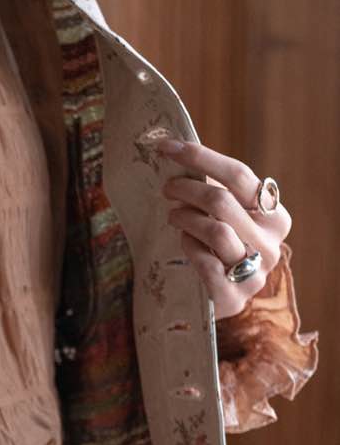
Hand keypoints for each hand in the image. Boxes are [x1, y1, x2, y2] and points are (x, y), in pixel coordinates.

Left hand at [154, 138, 292, 319]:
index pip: (239, 176)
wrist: (219, 298)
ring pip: (215, 231)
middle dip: (187, 189)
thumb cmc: (219, 248)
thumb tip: (177, 151)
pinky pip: (205, 262)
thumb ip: (215, 190)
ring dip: (185, 217)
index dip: (201, 157)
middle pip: (222, 202)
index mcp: (276, 216)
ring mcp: (255, 272)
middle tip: (168, 187)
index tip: (168, 147)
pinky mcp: (233, 296)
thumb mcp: (226, 217)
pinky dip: (188, 246)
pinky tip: (183, 241)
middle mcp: (271, 244)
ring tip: (173, 215)